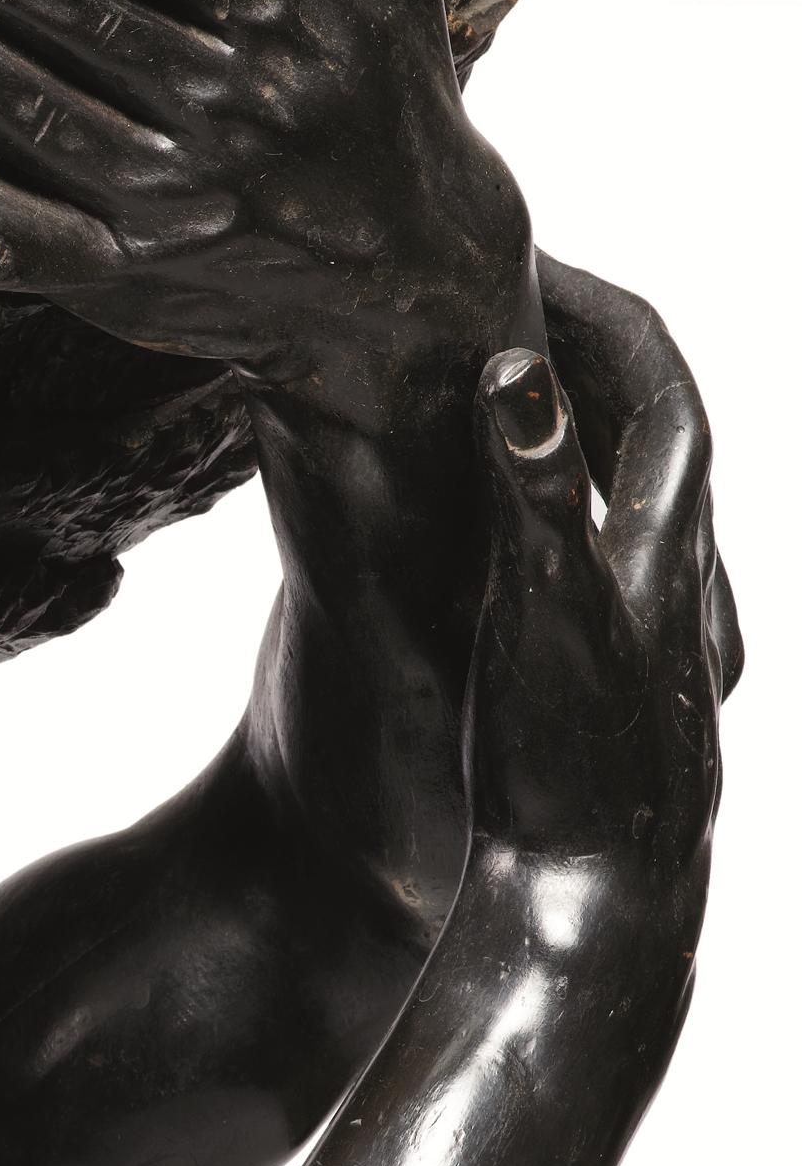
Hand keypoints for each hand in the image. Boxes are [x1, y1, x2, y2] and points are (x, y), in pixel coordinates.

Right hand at [468, 263, 728, 899]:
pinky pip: (596, 561)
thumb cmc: (563, 767)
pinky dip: (552, 515)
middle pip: (648, 426)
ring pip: (628, 498)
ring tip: (487, 401)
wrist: (596, 907)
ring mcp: (654, 631)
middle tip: (492, 309)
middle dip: (576, 356)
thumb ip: (533, 490)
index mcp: (665, 539)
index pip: (653, 377)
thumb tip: (516, 371)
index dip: (589, 307)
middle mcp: (678, 575)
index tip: (515, 257)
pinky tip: (491, 539)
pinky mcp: (623, 680)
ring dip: (567, 433)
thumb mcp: (540, 614)